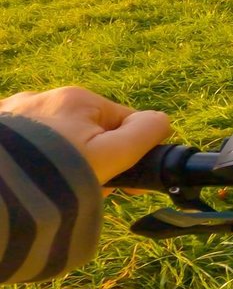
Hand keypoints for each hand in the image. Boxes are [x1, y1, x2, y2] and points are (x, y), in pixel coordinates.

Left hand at [0, 87, 170, 184]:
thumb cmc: (55, 175)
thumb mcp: (111, 155)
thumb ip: (143, 134)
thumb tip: (161, 121)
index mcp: (76, 98)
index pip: (120, 121)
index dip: (129, 152)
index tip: (124, 187)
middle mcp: (41, 97)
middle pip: (84, 130)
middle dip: (90, 159)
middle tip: (84, 191)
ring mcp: (10, 114)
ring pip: (52, 138)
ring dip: (57, 160)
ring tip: (50, 190)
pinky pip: (23, 144)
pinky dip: (29, 160)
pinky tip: (28, 180)